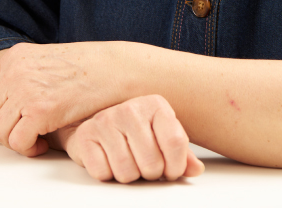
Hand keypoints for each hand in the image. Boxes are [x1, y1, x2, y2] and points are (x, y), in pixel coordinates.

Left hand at [0, 42, 122, 155]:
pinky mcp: (40, 111)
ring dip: (15, 142)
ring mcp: (25, 90)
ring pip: (0, 130)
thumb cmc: (88, 68)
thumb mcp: (45, 60)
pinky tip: (42, 144)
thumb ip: (22, 75)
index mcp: (14, 57)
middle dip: (1, 132)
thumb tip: (3, 104)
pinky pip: (17, 141)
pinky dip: (28, 148)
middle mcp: (14, 72)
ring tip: (35, 141)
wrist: (114, 68)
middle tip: (22, 137)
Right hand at [60, 95, 204, 182]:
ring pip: (127, 172)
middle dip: (150, 173)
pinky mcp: (85, 135)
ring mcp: (105, 120)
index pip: (176, 143)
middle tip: (144, 164)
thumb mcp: (162, 136)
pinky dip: (107, 174)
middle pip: (152, 163)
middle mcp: (130, 108)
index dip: (175, 167)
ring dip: (129, 175)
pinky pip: (103, 173)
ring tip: (127, 161)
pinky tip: (109, 160)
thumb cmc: (135, 132)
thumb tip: (196, 169)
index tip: (170, 170)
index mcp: (155, 105)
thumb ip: (182, 154)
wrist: (97, 123)